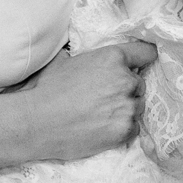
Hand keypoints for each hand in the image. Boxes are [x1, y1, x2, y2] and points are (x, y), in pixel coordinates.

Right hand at [17, 41, 156, 161]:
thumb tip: (87, 54)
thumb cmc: (47, 90)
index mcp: (113, 58)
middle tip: (105, 98)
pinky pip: (134, 127)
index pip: (146, 53)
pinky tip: (103, 128)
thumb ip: (89, 57)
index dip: (143, 59)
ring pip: (138, 106)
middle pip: (140, 84)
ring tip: (102, 115)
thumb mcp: (66, 61)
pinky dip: (123, 128)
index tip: (142, 64)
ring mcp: (127, 106)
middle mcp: (126, 80)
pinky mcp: (125, 130)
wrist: (37, 123)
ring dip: (125, 110)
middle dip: (127, 90)